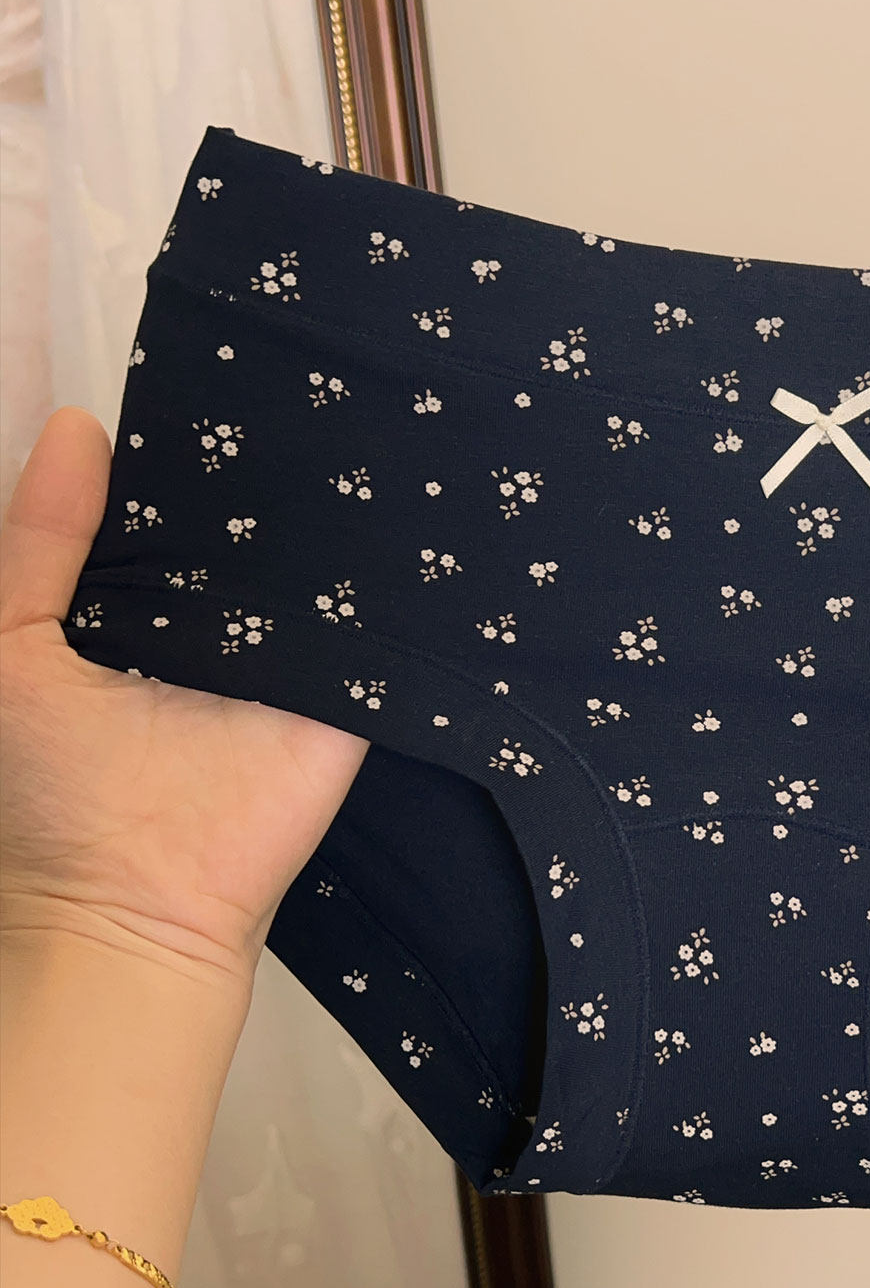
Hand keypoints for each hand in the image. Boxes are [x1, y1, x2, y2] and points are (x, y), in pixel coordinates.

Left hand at [0, 407, 368, 978]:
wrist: (137, 905)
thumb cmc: (54, 789)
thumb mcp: (11, 646)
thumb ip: (39, 544)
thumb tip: (78, 427)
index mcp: (150, 608)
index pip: (185, 515)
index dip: (196, 457)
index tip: (223, 382)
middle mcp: (228, 628)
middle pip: (263, 534)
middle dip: (276, 476)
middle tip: (306, 392)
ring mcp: (296, 662)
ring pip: (325, 573)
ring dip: (340, 523)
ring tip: (365, 429)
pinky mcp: (350, 698)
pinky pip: (378, 632)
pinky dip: (396, 589)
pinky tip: (411, 517)